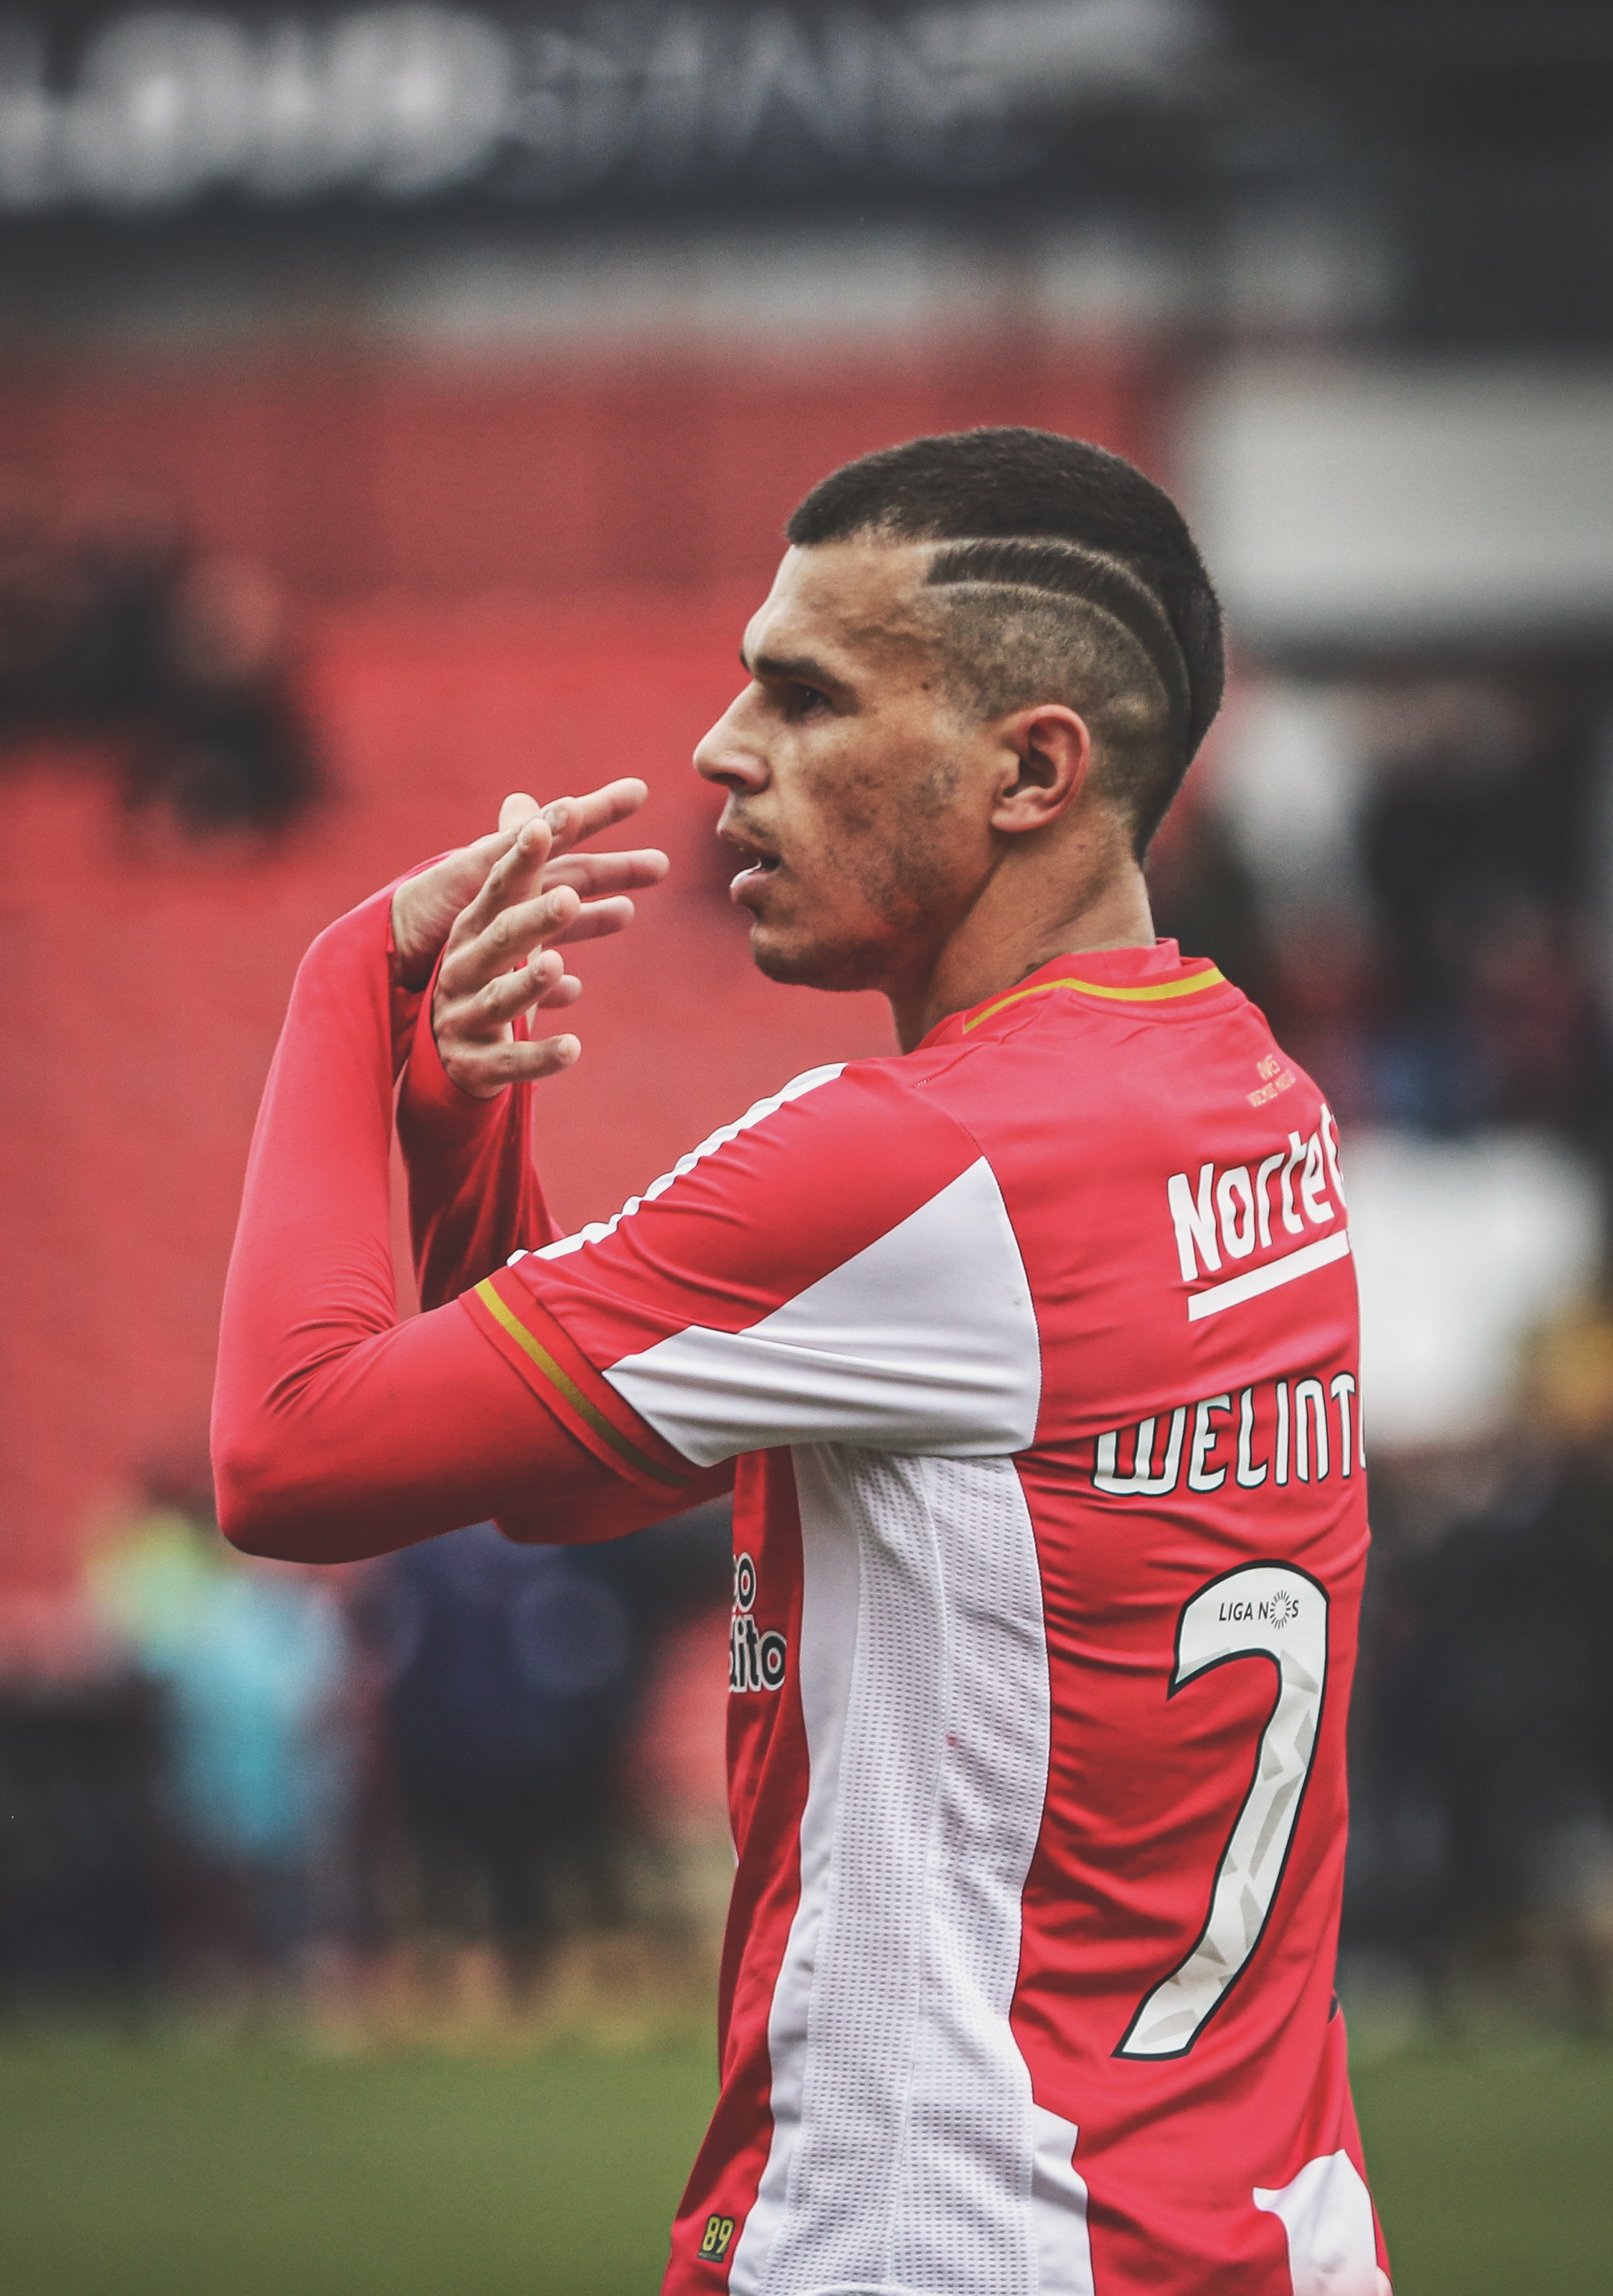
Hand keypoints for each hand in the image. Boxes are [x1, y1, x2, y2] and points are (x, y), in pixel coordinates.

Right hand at [422, 780, 666, 1098]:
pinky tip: (575, 1047)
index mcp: (475, 928)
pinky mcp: (479, 1064)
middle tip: (567, 899)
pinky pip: (512, 1060)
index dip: (527, 853)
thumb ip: (522, 871)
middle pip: (501, 937)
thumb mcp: (496, 923)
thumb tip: (535, 812)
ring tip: (558, 966)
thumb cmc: (479, 975)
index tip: (557, 818)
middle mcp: (467, 966)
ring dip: (528, 981)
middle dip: (534, 917)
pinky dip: (542, 1055)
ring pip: (500, 997)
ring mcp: (469, 1014)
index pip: (505, 884)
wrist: (439, 1055)